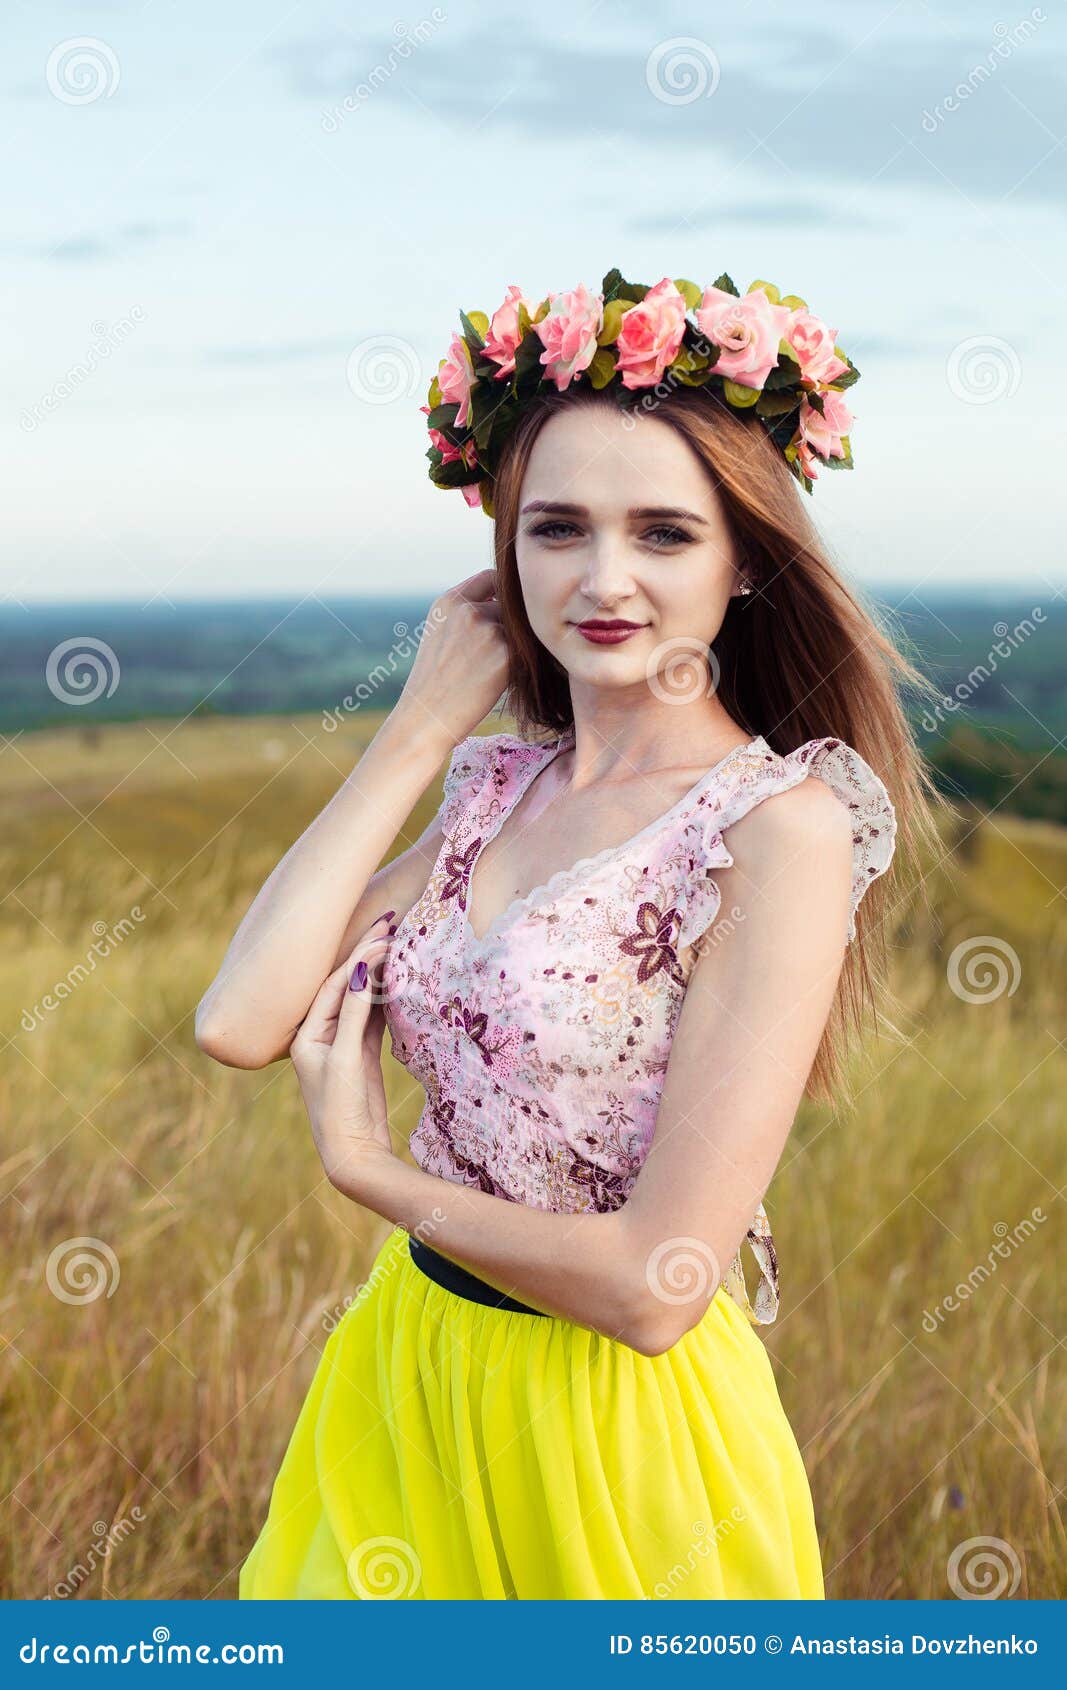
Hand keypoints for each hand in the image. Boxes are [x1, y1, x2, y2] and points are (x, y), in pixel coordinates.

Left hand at [289, 917, 395, 1194]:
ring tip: (398, 945)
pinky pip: (373, 1018)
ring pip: (361, 1000)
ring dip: (379, 974)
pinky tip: (400, 980)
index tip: (382, 936)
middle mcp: (320, 1036)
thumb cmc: (339, 1109)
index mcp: (306, 1035)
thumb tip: (364, 971)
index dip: (358, 959)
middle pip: (346, 987)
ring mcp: (342, 1045)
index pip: (334, 986)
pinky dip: (386, 998)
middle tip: (390, 926)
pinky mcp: (361, 1056)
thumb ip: (355, 1015)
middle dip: (367, 957)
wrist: (351, 1154)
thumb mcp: (346, 1059)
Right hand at [395, 568, 510, 748]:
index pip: (491, 577)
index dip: (503, 593)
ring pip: (520, 631)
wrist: (425, 719)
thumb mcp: (440, 633)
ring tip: (491, 672)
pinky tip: (496, 683)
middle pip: (511, 606)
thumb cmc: (435, 682)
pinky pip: (525, 654)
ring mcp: (487, 630)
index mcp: (449, 601)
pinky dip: (518, 667)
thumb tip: (509, 602)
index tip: (507, 611)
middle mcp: (468, 610)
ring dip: (515, 648)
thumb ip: (468, 612)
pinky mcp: (505, 655)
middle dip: (510, 626)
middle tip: (498, 653)